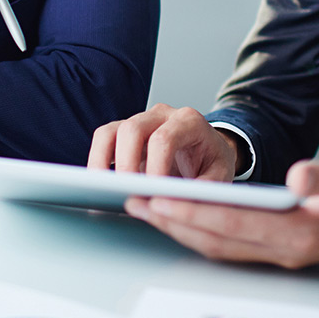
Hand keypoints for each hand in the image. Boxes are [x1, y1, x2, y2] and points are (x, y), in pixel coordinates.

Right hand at [88, 103, 239, 179]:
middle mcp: (162, 115)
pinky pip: (103, 140)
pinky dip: (98, 161)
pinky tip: (100, 183)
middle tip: (126, 192)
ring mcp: (141, 121)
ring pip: (111, 132)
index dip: (155, 166)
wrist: (209, 151)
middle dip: (125, 164)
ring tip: (103, 189)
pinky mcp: (125, 133)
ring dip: (102, 161)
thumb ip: (204, 188)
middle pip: (132, 129)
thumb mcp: (220, 175)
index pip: (165, 138)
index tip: (152, 192)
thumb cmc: (212, 162)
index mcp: (189, 121)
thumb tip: (177, 202)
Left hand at [123, 157, 318, 267]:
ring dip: (180, 228)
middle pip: (217, 240)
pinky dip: (201, 231)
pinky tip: (180, 215)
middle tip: (134, 202)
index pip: (236, 224)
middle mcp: (287, 251)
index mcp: (303, 234)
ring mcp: (282, 254)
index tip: (160, 198)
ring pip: (220, 246)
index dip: (195, 212)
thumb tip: (297, 177)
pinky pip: (232, 244)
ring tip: (145, 207)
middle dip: (173, 222)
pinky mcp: (280, 248)